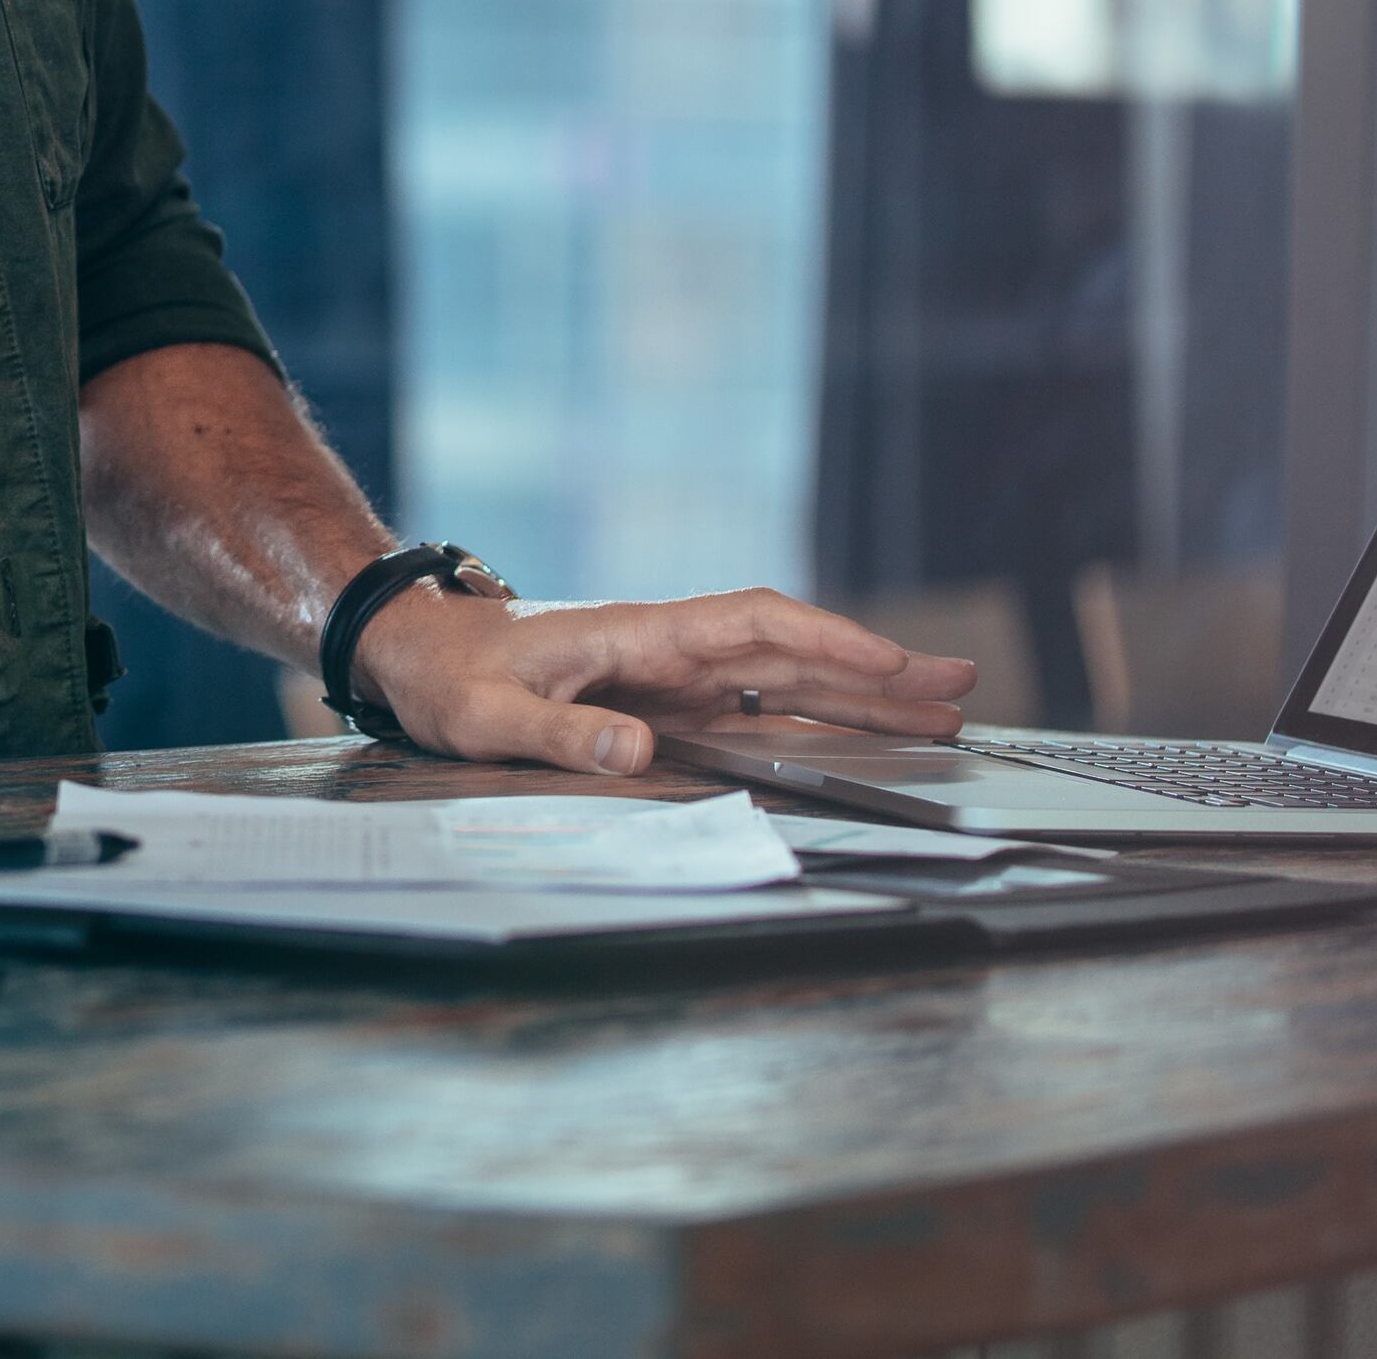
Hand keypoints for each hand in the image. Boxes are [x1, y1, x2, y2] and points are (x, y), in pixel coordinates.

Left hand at [348, 585, 976, 777]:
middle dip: (875, 666)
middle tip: (960, 683)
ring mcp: (675, 675)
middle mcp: (671, 647)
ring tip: (942, 707)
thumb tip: (640, 750)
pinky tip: (858, 732)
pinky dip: (813, 715)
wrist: (415, 650)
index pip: (754, 625)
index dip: (825, 640)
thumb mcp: (489, 716)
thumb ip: (562, 733)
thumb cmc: (448, 677)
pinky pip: (756, 706)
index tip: (887, 661)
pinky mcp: (667, 702)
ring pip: (786, 677)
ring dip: (861, 691)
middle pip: (792, 649)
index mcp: (639, 633)